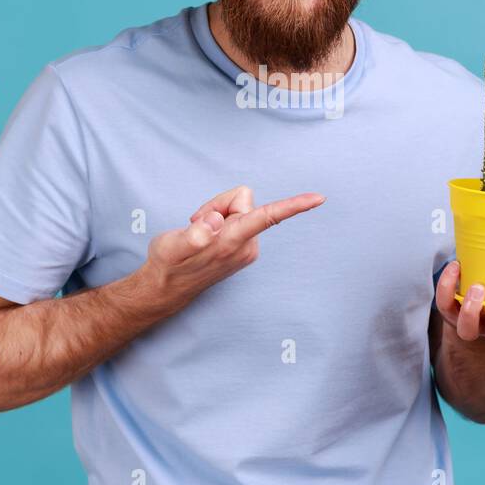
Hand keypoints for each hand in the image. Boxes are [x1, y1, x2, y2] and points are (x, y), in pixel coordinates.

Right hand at [140, 185, 325, 315]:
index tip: (319, 198)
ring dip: (215, 214)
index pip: (268, 217)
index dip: (293, 205)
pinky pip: (235, 217)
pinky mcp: (242, 246)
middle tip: (196, 223)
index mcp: (232, 242)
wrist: (165, 287)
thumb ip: (194, 235)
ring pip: (238, 207)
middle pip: (242, 200)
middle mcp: (246, 246)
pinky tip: (206, 236)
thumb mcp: (171, 247)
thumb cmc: (168, 264)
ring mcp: (246, 247)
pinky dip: (218, 221)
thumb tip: (214, 221)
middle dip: (217, 205)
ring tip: (198, 232)